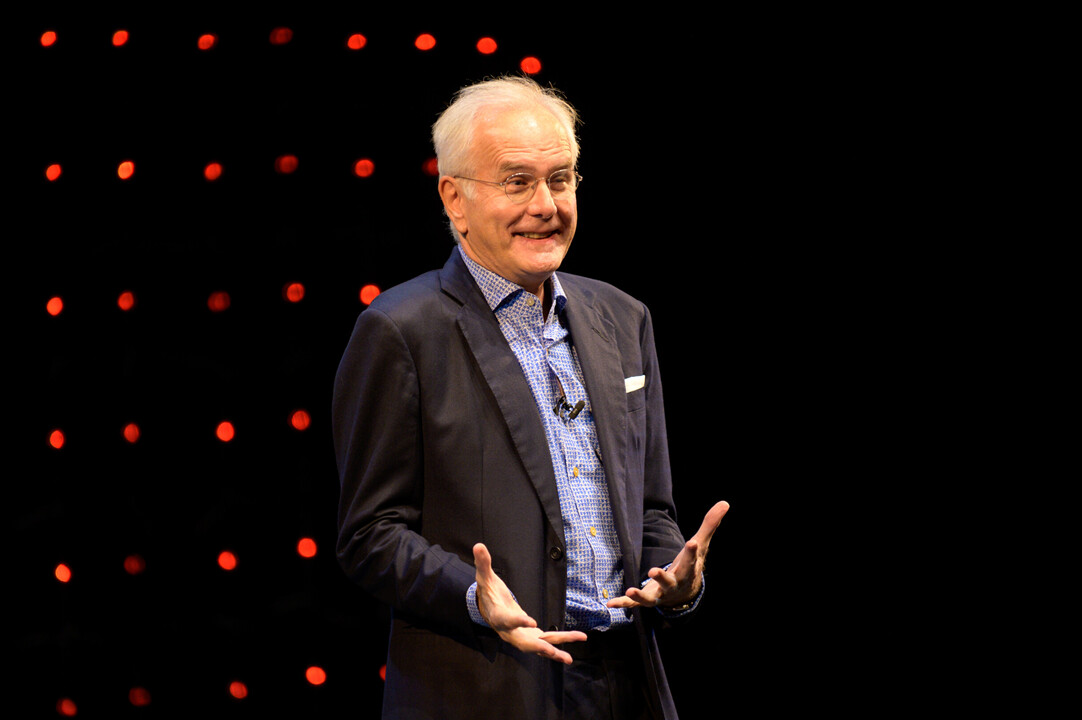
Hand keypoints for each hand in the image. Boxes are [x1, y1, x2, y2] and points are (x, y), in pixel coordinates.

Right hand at [473, 543, 586, 663]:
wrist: (489, 608)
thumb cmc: (488, 592)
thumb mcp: (485, 577)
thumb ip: (483, 563)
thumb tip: (478, 545)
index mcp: (499, 616)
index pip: (507, 620)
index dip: (518, 622)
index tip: (530, 621)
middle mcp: (509, 632)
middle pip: (523, 642)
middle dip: (538, 647)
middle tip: (551, 651)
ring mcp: (520, 636)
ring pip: (538, 646)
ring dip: (553, 652)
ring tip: (568, 659)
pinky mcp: (530, 636)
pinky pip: (546, 642)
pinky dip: (559, 645)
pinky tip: (575, 641)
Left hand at [607, 501, 728, 609]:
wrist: (685, 594)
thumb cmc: (690, 565)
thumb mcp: (700, 545)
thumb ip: (709, 524)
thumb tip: (725, 503)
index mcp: (687, 570)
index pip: (691, 561)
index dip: (692, 552)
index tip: (692, 543)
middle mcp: (674, 584)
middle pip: (669, 581)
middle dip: (662, 577)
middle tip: (653, 571)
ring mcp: (660, 594)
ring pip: (651, 597)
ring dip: (640, 595)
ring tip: (631, 590)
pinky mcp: (648, 598)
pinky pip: (635, 604)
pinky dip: (624, 603)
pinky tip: (611, 603)